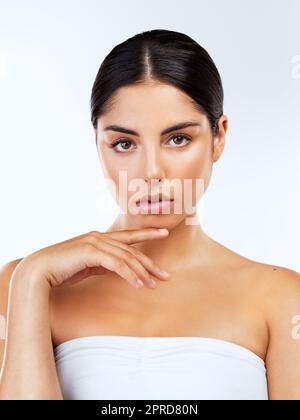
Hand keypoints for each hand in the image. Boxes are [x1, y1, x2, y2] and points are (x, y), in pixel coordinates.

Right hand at [12, 228, 170, 289]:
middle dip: (150, 264)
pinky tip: (139, 285)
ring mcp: (95, 242)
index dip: (147, 233)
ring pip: (127, 257)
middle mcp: (99, 237)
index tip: (164, 232)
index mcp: (99, 238)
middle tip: (166, 276)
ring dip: (142, 273)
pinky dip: (130, 275)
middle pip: (132, 250)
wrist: (39, 270)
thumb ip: (103, 264)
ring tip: (154, 285)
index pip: (128, 235)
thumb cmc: (62, 270)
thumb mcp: (88, 266)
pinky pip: (117, 264)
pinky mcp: (91, 251)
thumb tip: (120, 269)